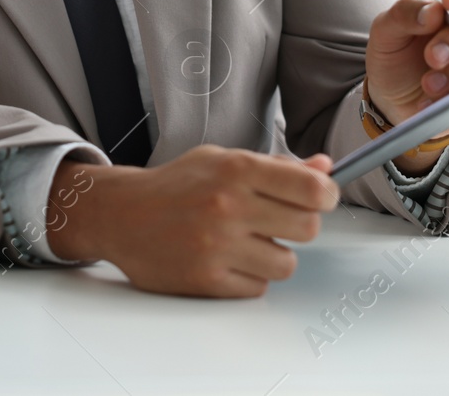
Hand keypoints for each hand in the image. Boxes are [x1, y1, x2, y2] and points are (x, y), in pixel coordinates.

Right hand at [44, 145, 338, 297]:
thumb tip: (325, 168)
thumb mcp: (222, 161)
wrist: (122, 215)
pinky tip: (227, 259)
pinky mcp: (207, 280)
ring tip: (247, 242)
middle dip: (300, 225)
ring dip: (274, 255)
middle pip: (308, 228)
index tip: (320, 198)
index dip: (326, 195)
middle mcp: (228, 206)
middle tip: (278, 220)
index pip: (311, 189)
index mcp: (236, 170)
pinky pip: (258, 287)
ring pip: (286, 263)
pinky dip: (249, 276)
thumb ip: (275, 167)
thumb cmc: (175, 186)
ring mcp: (217, 246)